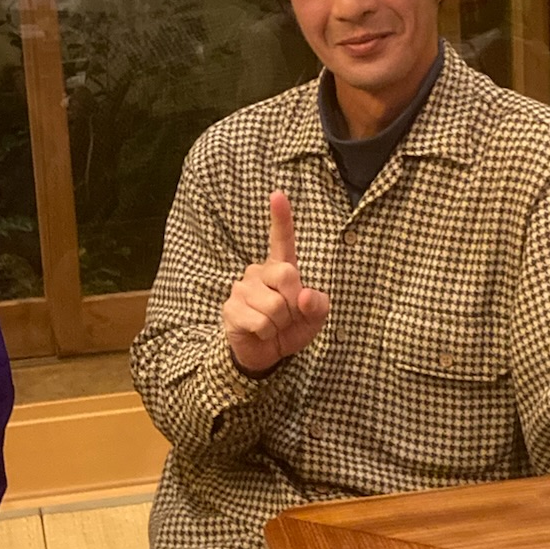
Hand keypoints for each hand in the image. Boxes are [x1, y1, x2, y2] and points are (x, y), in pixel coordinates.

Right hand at [222, 191, 330, 375]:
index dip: (281, 218)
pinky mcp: (231, 308)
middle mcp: (258, 272)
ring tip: (273, 326)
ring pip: (274, 305)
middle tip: (288, 316)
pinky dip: (267, 333)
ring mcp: (241, 288)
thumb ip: (318, 305)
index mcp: (280, 268)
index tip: (277, 194)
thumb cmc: (290, 329)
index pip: (281, 239)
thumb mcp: (314, 318)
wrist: (266, 354)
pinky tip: (260, 332)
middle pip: (288, 274)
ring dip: (280, 323)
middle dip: (295, 302)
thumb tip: (306, 296)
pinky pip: (261, 322)